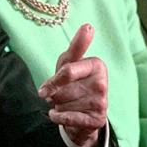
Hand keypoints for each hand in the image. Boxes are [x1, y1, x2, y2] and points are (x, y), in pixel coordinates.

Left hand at [37, 24, 106, 146]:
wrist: (82, 115)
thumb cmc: (72, 83)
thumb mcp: (69, 62)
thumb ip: (75, 47)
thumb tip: (88, 26)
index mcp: (97, 65)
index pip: (67, 71)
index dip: (53, 82)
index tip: (44, 90)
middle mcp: (102, 83)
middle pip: (62, 90)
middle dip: (55, 95)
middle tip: (61, 95)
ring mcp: (101, 102)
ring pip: (63, 104)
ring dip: (58, 106)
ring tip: (67, 104)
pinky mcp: (97, 120)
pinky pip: (67, 118)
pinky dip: (58, 117)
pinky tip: (62, 115)